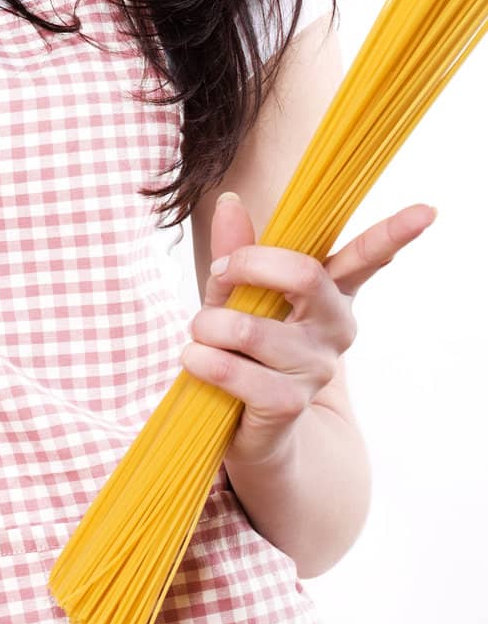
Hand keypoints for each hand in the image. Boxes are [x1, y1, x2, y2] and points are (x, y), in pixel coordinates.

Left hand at [179, 191, 437, 465]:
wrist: (247, 423)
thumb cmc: (244, 345)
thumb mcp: (236, 291)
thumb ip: (236, 250)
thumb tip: (231, 200)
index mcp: (329, 291)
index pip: (366, 257)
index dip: (395, 233)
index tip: (426, 211)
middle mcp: (334, 326)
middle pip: (304, 274)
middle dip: (249, 264)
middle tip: (219, 273)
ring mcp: (315, 366)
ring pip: (250, 327)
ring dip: (207, 325)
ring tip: (200, 333)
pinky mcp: (288, 401)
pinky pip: (236, 371)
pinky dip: (203, 360)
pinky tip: (197, 360)